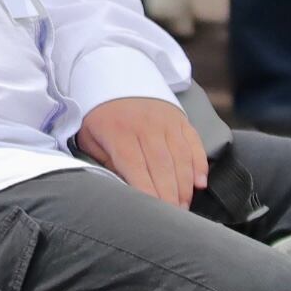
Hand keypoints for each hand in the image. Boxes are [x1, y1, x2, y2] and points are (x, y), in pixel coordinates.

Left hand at [75, 95, 207, 208]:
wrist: (113, 72)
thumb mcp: (90, 136)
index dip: (146, 193)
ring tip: (184, 206)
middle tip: (173, 217)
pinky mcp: (179, 118)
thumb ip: (105, 163)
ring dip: (185, 186)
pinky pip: (194, 143)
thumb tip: (122, 190)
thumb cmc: (99, 113)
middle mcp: (145, 126)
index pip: (135, 168)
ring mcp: (166, 121)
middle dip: (169, 196)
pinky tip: (200, 183)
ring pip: (181, 157)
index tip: (153, 214)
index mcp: (118, 132)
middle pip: (162, 166)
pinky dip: (199, 164)